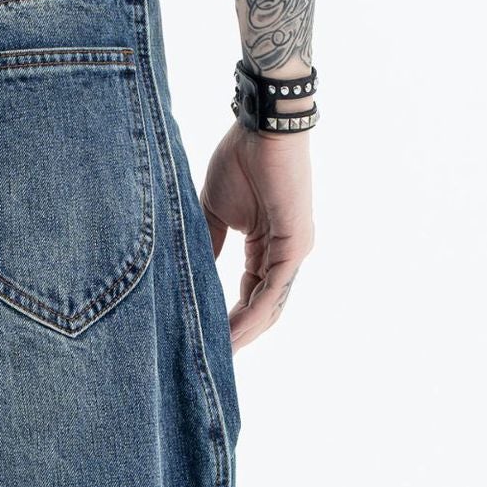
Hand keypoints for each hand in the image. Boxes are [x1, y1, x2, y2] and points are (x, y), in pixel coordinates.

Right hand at [201, 119, 314, 349]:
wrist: (261, 126)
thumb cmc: (240, 158)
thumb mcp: (214, 211)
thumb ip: (207, 245)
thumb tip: (190, 274)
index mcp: (267, 245)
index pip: (250, 293)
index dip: (230, 320)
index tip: (205, 340)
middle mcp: (285, 253)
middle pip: (263, 307)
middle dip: (238, 336)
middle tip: (211, 360)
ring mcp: (294, 250)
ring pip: (270, 305)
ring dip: (245, 334)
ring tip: (220, 355)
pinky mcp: (296, 243)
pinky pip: (274, 289)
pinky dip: (254, 314)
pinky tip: (234, 334)